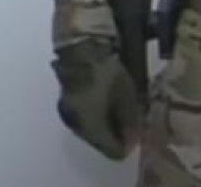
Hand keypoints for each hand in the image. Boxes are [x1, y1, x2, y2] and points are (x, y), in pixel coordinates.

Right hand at [52, 39, 142, 159]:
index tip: (136, 130)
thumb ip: (131, 124)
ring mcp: (67, 115)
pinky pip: (83, 120)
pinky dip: (95, 115)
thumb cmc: (105, 74)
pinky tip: (103, 100)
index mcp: (91, 128)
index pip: (113, 152)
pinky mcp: (64, 103)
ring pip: (92, 132)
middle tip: (129, 118)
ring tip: (116, 107)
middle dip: (116, 134)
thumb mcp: (127, 99)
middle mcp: (76, 127)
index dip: (129, 144)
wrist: (79, 48)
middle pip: (101, 143)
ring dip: (106, 124)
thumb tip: (133, 138)